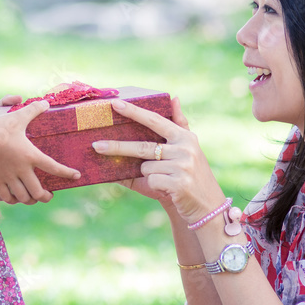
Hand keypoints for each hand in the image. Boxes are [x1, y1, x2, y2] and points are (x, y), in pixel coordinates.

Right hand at [0, 99, 80, 204]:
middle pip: (37, 192)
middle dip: (45, 197)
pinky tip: (13, 197)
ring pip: (23, 198)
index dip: (67, 173)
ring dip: (29, 200)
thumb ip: (33, 110)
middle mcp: (22, 170)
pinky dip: (11, 200)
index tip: (76, 176)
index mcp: (30, 155)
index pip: (53, 167)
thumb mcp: (17, 116)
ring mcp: (9, 178)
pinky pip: (6, 197)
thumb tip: (46, 103)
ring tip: (32, 197)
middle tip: (49, 195)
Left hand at [92, 96, 225, 223]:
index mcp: (184, 136)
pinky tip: (168, 189)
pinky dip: (154, 186)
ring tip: (166, 180)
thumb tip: (174, 98)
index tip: (115, 104)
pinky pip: (151, 180)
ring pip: (146, 167)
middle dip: (117, 147)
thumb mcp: (187, 149)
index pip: (155, 120)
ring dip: (149, 175)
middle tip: (96, 145)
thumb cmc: (189, 175)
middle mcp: (185, 148)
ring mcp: (183, 166)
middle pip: (142, 146)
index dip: (134, 112)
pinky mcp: (179, 184)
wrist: (207, 206)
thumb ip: (179, 124)